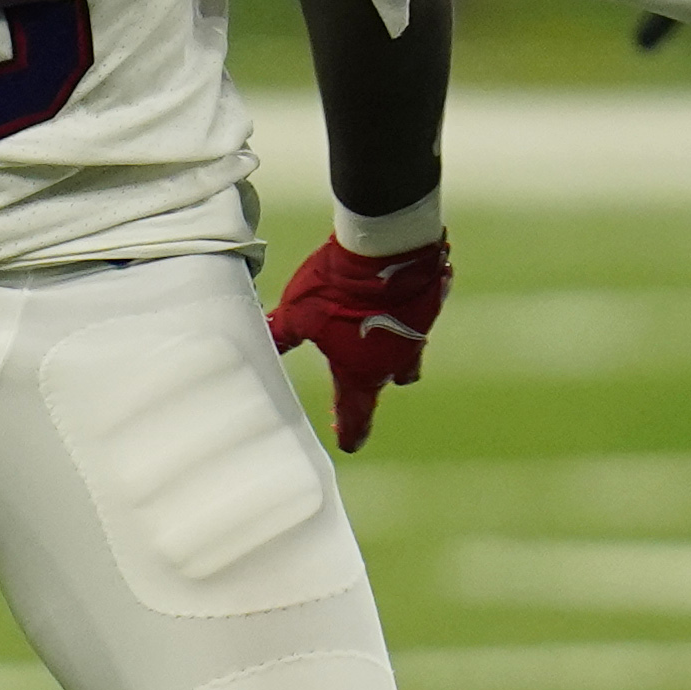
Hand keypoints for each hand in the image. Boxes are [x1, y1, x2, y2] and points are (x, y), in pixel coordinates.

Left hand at [268, 235, 450, 452]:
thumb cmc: (337, 288)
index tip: (349, 443)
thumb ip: (281, 335)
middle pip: (386, 382)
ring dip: (392, 346)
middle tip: (357, 376)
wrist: (385, 246)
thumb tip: (259, 345)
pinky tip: (392, 294)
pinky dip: (406, 311)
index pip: (357, 416)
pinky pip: (418, 315)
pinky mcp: (431, 303)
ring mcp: (418, 333)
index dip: (351, 432)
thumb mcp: (297, 313)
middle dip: (371, 380)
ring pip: (407, 352)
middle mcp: (395, 361)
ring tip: (375, 329)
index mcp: (362, 373)